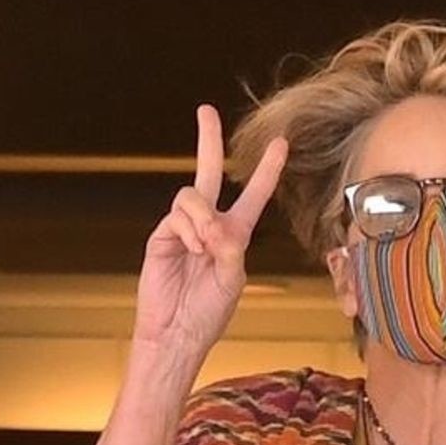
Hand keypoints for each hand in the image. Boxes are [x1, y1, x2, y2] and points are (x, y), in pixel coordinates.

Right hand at [134, 103, 287, 358]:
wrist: (176, 334)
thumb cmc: (208, 315)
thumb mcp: (232, 279)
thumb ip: (230, 246)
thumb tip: (213, 221)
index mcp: (234, 236)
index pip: (252, 196)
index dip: (266, 171)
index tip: (282, 143)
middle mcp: (209, 226)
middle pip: (210, 173)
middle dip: (208, 141)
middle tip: (205, 110)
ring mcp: (183, 228)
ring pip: (193, 196)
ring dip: (203, 217)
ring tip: (204, 246)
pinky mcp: (163, 235)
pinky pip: (178, 214)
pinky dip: (189, 230)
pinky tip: (191, 250)